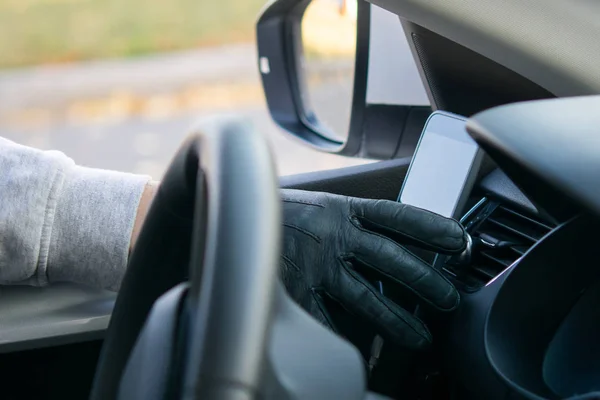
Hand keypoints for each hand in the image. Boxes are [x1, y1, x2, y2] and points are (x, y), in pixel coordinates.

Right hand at [279, 189, 465, 349]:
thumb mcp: (318, 206)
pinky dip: (346, 340)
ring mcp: (316, 266)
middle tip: (448, 300)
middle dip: (426, 280)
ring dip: (398, 321)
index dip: (431, 226)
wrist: (234, 220)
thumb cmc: (279, 216)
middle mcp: (333, 237)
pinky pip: (328, 322)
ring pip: (366, 298)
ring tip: (421, 339)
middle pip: (391, 259)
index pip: (396, 215)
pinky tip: (367, 356)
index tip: (459, 240)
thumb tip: (390, 237)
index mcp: (341, 209)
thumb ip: (350, 221)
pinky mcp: (298, 292)